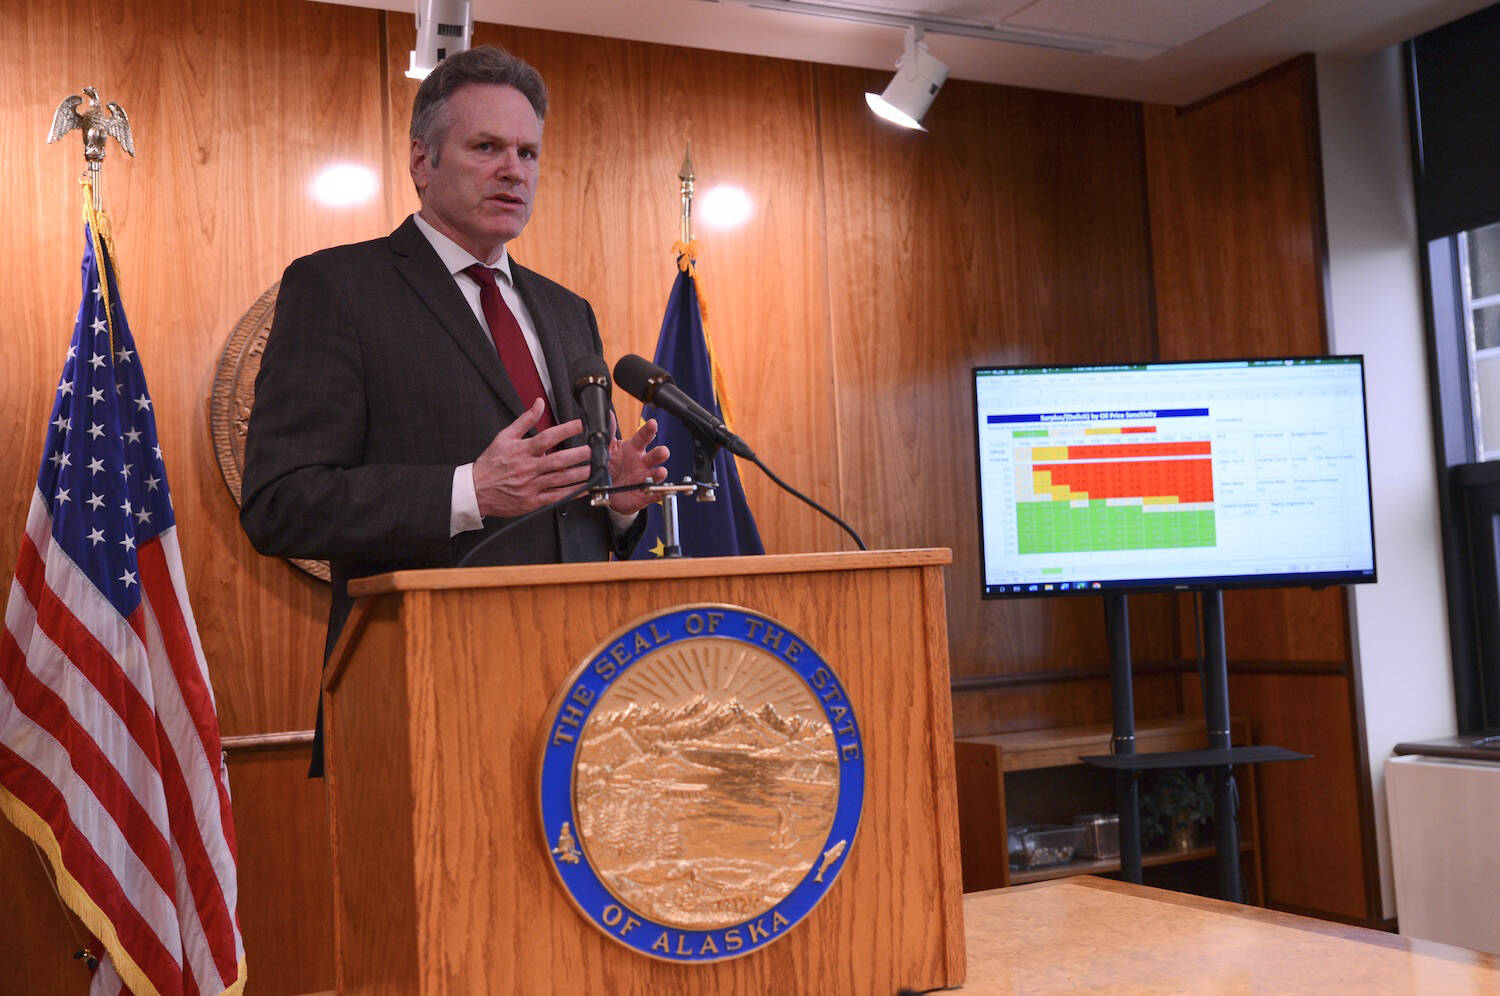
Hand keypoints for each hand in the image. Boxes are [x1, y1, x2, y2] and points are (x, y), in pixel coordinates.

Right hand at [472, 399, 590, 517]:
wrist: (475, 491)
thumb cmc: (490, 464)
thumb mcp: (504, 437)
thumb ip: (524, 420)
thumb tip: (538, 403)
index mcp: (522, 451)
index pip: (547, 437)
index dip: (566, 430)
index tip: (581, 424)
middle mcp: (528, 468)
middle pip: (558, 460)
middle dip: (578, 454)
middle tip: (594, 449)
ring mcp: (531, 486)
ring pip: (560, 479)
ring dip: (579, 474)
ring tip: (595, 468)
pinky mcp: (533, 501)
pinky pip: (556, 497)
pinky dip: (571, 493)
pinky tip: (584, 489)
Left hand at [607, 414, 669, 516]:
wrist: (608, 491)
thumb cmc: (612, 466)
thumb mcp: (608, 449)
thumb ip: (609, 432)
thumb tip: (607, 415)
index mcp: (633, 449)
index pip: (643, 437)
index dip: (649, 430)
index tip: (653, 424)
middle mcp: (642, 462)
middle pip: (654, 456)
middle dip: (660, 453)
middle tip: (663, 451)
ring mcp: (644, 478)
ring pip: (656, 474)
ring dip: (660, 473)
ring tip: (661, 472)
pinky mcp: (644, 494)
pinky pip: (653, 493)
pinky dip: (657, 493)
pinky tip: (659, 492)